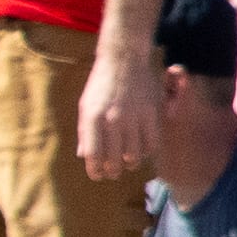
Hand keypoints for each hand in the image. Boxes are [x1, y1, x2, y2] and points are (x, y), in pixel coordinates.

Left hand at [80, 45, 163, 179]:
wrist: (124, 60)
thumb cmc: (100, 84)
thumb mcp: (85, 106)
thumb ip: (85, 132)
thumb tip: (84, 156)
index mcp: (92, 118)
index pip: (93, 154)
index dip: (95, 170)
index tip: (96, 176)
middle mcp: (113, 120)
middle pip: (114, 158)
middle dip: (112, 171)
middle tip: (112, 173)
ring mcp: (134, 117)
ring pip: (134, 154)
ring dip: (130, 163)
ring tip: (127, 164)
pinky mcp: (152, 113)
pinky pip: (152, 142)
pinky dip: (147, 151)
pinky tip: (142, 150)